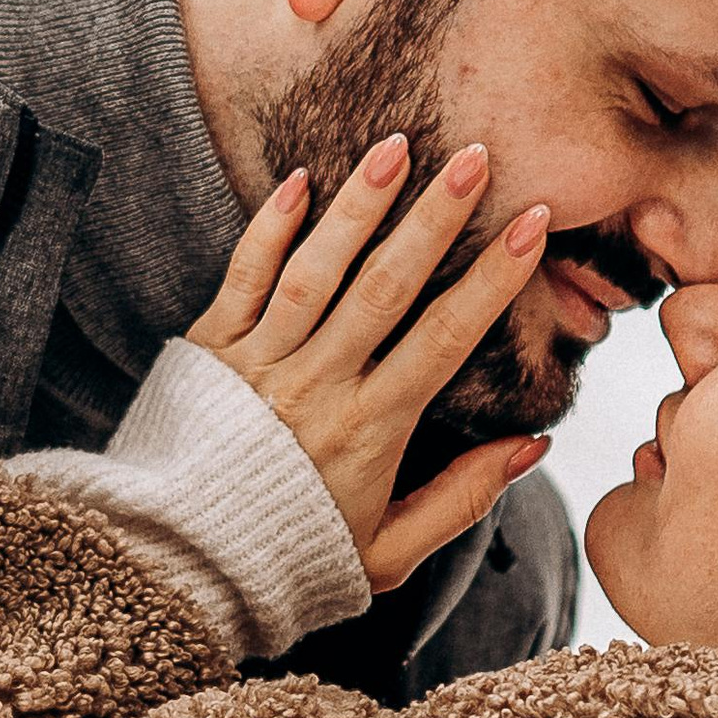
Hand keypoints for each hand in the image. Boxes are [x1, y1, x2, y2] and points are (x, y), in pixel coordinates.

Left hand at [189, 136, 550, 590]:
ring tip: (397, 147)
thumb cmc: (292, 560)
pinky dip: (270, 227)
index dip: (494, 280)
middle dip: (434, 219)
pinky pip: (242, 277)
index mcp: (369, 430)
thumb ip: (462, 500)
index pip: (445, 339)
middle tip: (475, 158)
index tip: (533, 225)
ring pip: (316, 271)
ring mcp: (259, 364)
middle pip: (385, 288)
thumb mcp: (389, 554)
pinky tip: (300, 179)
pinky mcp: (209, 351)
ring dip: (358, 206)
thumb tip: (534, 445)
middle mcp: (316, 387)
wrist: (182, 569)